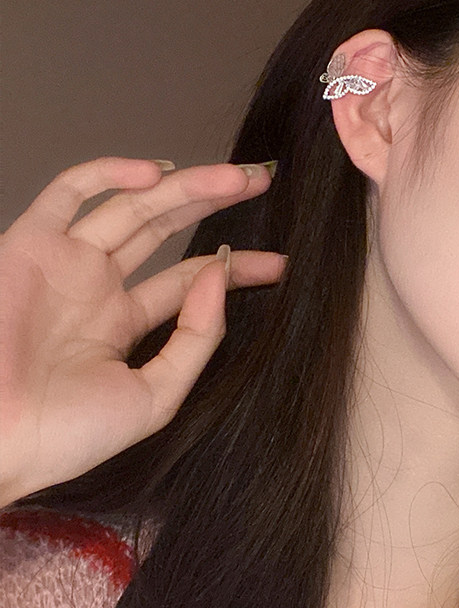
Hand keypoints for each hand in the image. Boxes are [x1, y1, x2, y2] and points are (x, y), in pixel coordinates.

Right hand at [0, 156, 285, 506]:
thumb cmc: (66, 434)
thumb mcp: (155, 396)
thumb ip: (196, 337)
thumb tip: (218, 274)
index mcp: (122, 323)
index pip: (189, 281)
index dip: (235, 268)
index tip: (279, 262)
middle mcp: (96, 286)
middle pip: (167, 229)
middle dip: (216, 203)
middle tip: (263, 181)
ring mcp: (65, 262)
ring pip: (132, 204)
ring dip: (185, 185)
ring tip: (238, 177)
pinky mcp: (29, 244)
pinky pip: (69, 192)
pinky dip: (109, 173)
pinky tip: (158, 172)